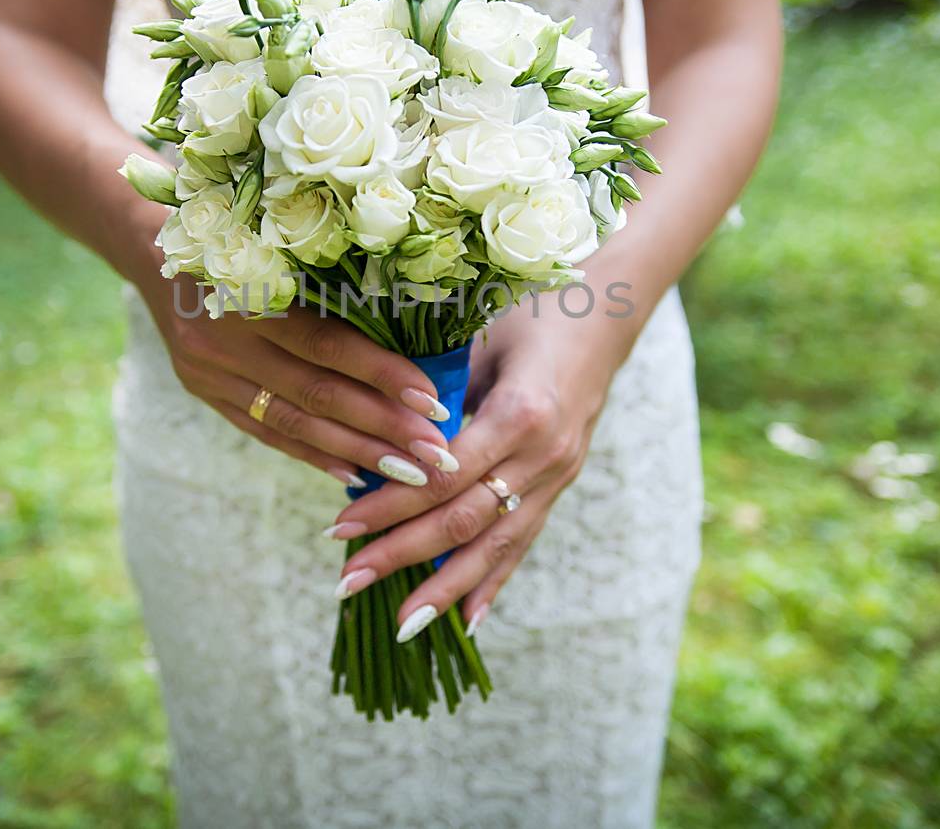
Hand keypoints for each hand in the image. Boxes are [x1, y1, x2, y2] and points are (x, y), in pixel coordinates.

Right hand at [145, 273, 457, 487]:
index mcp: (250, 291)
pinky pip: (265, 431)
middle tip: (434, 453)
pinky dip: (312, 453)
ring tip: (408, 473)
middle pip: (316, 393)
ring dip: (356, 451)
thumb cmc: (240, 233)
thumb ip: (332, 286)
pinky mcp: (205, 392)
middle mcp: (226, 338)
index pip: (327, 344)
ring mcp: (210, 371)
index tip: (431, 400)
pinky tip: (352, 476)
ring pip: (293, 421)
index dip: (382, 374)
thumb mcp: (279, 245)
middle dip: (382, 427)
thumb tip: (413, 331)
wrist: (152, 244)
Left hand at [325, 302, 633, 637]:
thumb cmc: (526, 316)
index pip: (442, 478)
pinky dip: (494, 583)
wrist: (601, 319)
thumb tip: (376, 441)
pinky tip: (467, 621)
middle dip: (402, 555)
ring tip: (401, 624)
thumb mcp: (477, 341)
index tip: (338, 528)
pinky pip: (524, 542)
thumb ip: (436, 394)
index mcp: (519, 413)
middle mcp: (543, 454)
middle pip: (463, 520)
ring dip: (445, 588)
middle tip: (347, 582)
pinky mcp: (561, 486)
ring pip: (496, 545)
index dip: (390, 508)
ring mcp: (557, 475)